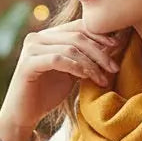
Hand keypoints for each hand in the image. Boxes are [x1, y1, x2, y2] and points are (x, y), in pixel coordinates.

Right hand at [0, 20, 123, 140]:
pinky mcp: (27, 64)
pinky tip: (85, 77)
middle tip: (114, 68)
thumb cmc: (48, 93)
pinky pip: (57, 59)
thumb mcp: (71, 71)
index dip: (100, 35)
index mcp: (48, 35)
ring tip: (102, 78)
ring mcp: (31, 49)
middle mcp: (37, 37)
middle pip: (77, 37)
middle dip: (99, 52)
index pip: (78, 26)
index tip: (117, 47)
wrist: (24, 114)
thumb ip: (85, 58)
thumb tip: (114, 45)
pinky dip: (75, 67)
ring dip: (91, 64)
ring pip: (70, 48)